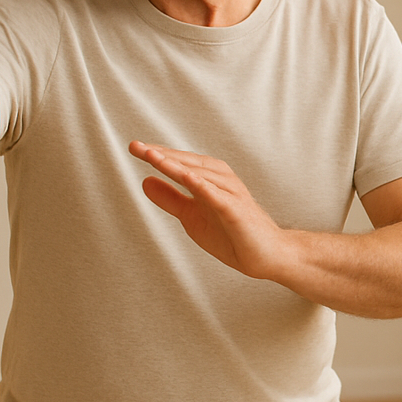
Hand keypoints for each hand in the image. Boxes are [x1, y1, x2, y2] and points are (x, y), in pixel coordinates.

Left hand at [130, 141, 291, 278]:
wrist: (266, 255)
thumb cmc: (232, 233)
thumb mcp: (192, 216)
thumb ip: (171, 199)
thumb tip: (145, 180)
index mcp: (210, 180)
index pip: (180, 163)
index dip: (158, 154)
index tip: (134, 146)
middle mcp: (221, 181)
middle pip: (189, 163)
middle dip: (163, 154)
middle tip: (137, 146)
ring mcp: (231, 195)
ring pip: (201, 175)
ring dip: (178, 165)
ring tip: (154, 157)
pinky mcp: (238, 211)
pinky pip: (219, 196)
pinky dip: (203, 185)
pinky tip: (187, 178)